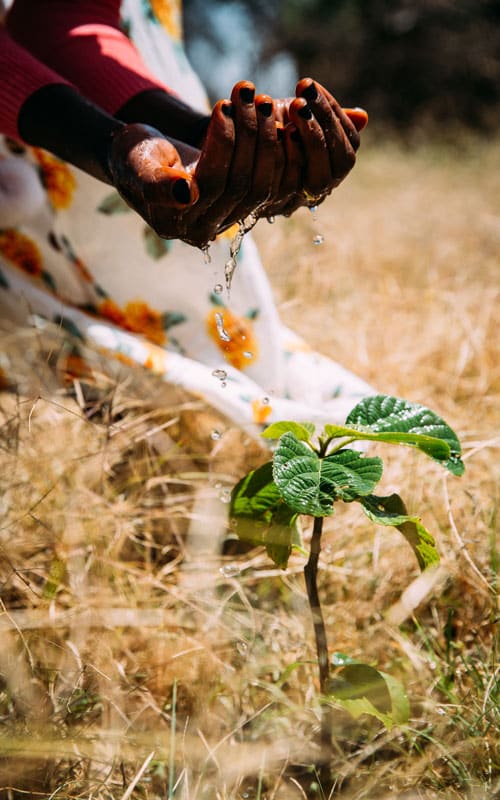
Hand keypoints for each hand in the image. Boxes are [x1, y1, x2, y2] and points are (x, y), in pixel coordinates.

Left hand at [263, 78, 367, 216]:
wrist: (220, 142)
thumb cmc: (262, 128)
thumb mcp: (294, 117)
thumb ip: (327, 119)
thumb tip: (363, 116)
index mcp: (325, 172)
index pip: (347, 153)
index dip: (336, 120)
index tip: (314, 89)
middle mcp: (312, 193)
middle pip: (337, 167)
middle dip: (324, 125)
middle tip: (304, 94)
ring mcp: (291, 200)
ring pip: (318, 177)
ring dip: (310, 135)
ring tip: (293, 105)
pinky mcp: (266, 204)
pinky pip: (288, 182)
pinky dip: (288, 151)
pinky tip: (280, 127)